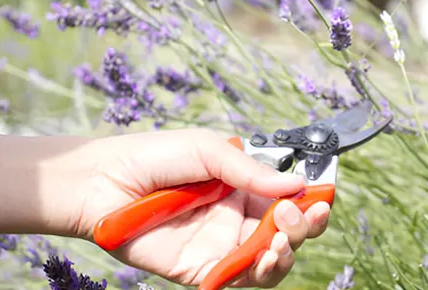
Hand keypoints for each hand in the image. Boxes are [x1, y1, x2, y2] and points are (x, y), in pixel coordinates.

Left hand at [72, 128, 331, 287]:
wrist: (105, 182)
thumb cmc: (155, 157)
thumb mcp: (208, 151)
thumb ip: (252, 171)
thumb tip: (299, 184)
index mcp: (244, 186)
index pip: (289, 197)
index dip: (311, 199)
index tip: (323, 194)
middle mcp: (239, 217)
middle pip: (288, 231)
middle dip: (305, 225)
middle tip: (297, 211)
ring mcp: (223, 245)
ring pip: (272, 259)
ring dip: (288, 251)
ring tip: (282, 237)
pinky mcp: (205, 269)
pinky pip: (242, 278)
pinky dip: (262, 271)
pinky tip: (265, 254)